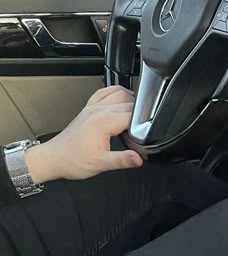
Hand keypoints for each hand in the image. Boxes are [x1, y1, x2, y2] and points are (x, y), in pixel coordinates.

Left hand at [25, 85, 142, 183]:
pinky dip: (117, 93)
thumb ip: (122, 160)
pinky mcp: (89, 108)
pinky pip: (106, 92)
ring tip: (136, 118)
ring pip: (120, 93)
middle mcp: (98, 110)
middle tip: (142, 131)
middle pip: (130, 103)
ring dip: (131, 101)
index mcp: (103, 121)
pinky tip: (122, 102)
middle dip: (140, 115)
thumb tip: (138, 159)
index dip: (144, 125)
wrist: (53, 158)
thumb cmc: (72, 160)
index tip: (146, 135)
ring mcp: (93, 107)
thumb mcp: (100, 164)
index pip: (133, 115)